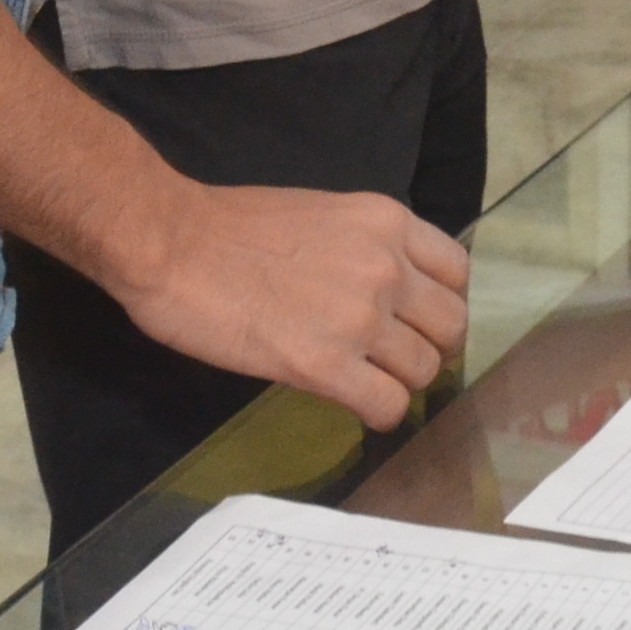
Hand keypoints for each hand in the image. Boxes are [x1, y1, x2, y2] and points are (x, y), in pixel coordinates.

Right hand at [110, 182, 470, 430]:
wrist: (172, 243)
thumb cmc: (230, 227)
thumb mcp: (323, 215)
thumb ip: (366, 248)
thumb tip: (385, 289)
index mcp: (387, 223)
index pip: (457, 273)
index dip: (439, 302)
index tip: (415, 319)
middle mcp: (387, 268)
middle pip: (451, 326)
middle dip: (429, 347)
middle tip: (395, 359)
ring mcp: (360, 318)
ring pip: (424, 370)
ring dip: (400, 382)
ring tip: (367, 382)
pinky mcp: (325, 365)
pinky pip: (388, 405)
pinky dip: (378, 413)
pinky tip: (354, 404)